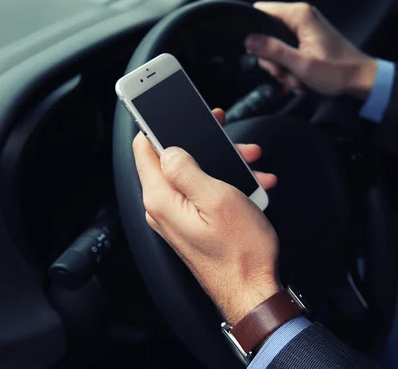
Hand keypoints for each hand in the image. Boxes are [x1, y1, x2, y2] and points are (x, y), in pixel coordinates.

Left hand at [132, 110, 280, 323]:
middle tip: (226, 134)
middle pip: (171, 158)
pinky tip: (250, 186)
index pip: (143, 148)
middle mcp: (162, 208)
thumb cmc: (240, 251)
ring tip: (250, 163)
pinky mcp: (190, 225)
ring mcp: (176, 218)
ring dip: (221, 162)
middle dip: (202, 142)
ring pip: (192, 174)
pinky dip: (224, 183)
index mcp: (162, 198)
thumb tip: (167, 147)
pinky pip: (201, 193)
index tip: (168, 106)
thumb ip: (187, 168)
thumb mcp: (218, 198)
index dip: (156, 123)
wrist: (254, 291)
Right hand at [245, 2, 376, 98]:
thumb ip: (273, 50)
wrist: (360, 79)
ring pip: (276, 47)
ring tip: (295, 80)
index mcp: (299, 16)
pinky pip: (288, 52)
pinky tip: (299, 79)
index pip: (262, 11)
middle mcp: (302, 18)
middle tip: (282, 73)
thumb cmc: (338, 71)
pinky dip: (290, 68)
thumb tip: (250, 41)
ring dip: (282, 68)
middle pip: (267, 34)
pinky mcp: (308, 40)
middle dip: (272, 59)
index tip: (259, 52)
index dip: (255, 32)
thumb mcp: (300, 64)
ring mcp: (305, 29)